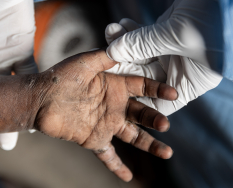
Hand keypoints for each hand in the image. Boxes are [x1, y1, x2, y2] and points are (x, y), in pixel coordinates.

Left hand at [36, 49, 177, 180]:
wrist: (39, 98)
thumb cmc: (60, 77)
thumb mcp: (85, 62)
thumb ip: (105, 57)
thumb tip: (125, 48)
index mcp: (114, 86)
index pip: (142, 87)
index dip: (158, 90)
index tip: (173, 94)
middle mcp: (114, 106)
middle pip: (142, 114)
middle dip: (155, 119)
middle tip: (164, 124)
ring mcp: (105, 124)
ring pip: (133, 136)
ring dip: (149, 145)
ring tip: (167, 153)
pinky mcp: (93, 139)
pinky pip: (107, 155)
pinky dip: (117, 166)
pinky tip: (128, 177)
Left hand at [104, 0, 222, 114]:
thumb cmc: (213, 18)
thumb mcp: (175, 35)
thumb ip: (142, 45)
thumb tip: (112, 51)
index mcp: (189, 82)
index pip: (160, 103)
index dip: (137, 101)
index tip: (113, 92)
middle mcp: (180, 71)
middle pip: (144, 76)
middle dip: (124, 63)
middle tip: (105, 54)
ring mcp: (172, 53)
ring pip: (141, 54)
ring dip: (124, 43)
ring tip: (110, 30)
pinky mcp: (167, 36)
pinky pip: (144, 38)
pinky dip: (132, 31)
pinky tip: (120, 24)